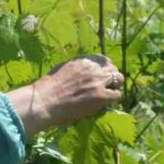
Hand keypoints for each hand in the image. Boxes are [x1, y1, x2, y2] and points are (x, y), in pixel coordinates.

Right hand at [6, 55, 123, 135]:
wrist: (45, 101)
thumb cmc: (48, 88)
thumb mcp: (62, 68)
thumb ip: (76, 67)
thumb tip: (83, 71)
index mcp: (83, 60)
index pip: (103, 59)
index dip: (105, 68)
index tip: (103, 75)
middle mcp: (93, 68)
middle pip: (113, 68)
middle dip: (112, 76)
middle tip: (107, 86)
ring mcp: (98, 82)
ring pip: (119, 79)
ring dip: (115, 86)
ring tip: (108, 94)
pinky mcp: (101, 96)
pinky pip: (117, 95)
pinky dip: (113, 99)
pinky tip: (105, 103)